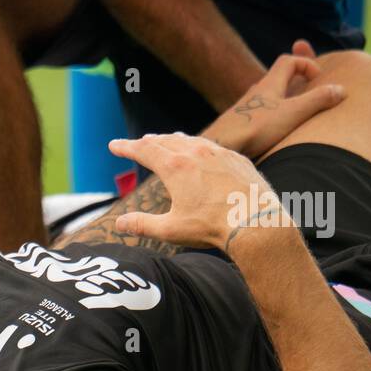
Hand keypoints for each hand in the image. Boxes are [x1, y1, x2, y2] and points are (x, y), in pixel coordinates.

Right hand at [108, 133, 284, 250]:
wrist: (256, 223)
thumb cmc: (211, 227)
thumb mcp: (170, 229)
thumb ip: (142, 225)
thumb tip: (119, 223)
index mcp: (175, 168)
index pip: (144, 150)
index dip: (126, 147)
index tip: (114, 146)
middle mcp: (196, 154)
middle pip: (166, 141)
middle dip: (148, 142)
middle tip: (138, 143)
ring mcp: (219, 154)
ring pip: (191, 140)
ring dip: (174, 140)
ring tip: (166, 140)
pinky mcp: (238, 160)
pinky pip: (213, 147)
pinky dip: (199, 146)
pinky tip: (201, 152)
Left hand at [204, 51, 345, 159]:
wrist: (219, 148)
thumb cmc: (256, 128)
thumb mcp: (294, 112)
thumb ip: (318, 100)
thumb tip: (341, 90)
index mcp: (269, 84)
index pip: (288, 60)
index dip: (306, 63)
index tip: (318, 79)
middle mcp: (255, 93)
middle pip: (277, 78)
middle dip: (296, 80)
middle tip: (310, 88)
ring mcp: (245, 109)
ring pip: (267, 98)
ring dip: (283, 100)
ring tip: (295, 111)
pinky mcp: (238, 126)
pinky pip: (258, 116)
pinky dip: (271, 117)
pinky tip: (273, 132)